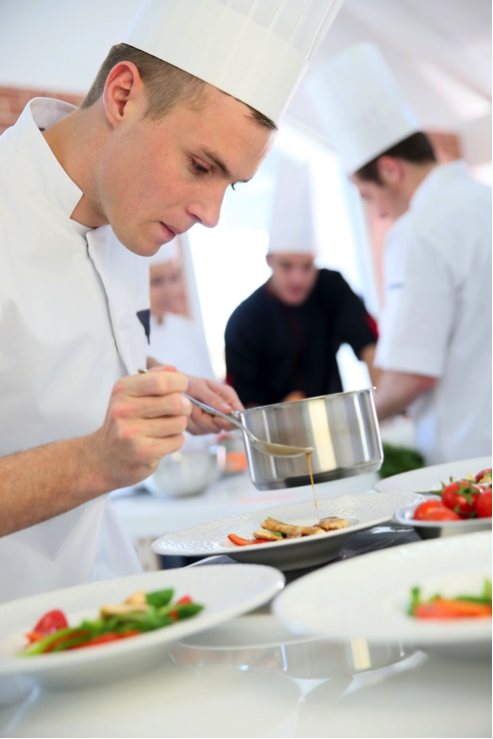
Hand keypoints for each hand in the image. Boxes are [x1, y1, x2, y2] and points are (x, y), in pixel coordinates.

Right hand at [87, 369, 191, 489]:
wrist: (102, 458)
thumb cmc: (123, 422)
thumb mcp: (130, 395)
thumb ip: (153, 378)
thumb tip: (174, 369)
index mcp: (122, 390)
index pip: (162, 381)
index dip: (180, 383)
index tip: (181, 387)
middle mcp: (124, 410)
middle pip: (176, 402)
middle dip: (184, 406)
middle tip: (179, 409)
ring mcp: (132, 432)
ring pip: (179, 423)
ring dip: (179, 425)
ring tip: (166, 427)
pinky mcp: (143, 452)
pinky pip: (177, 441)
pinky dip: (175, 441)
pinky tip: (161, 441)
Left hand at [185, 376, 243, 434]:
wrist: (172, 389)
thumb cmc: (187, 382)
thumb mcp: (199, 387)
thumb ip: (213, 399)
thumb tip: (228, 410)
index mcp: (227, 397)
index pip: (239, 415)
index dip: (230, 421)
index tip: (215, 418)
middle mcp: (223, 410)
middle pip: (222, 427)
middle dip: (206, 420)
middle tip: (195, 407)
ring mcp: (213, 420)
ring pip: (208, 430)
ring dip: (195, 421)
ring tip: (189, 407)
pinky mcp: (202, 427)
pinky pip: (198, 432)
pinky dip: (190, 424)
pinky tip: (186, 413)